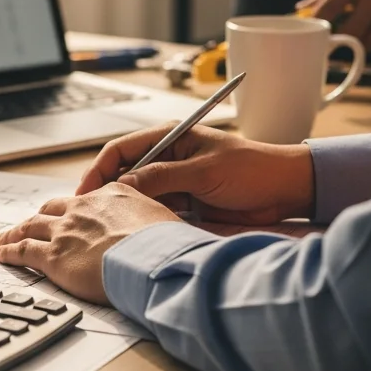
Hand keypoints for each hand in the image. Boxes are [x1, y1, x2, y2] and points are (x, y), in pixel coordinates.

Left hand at [0, 184, 177, 303]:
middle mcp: (84, 209)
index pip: (86, 199)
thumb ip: (153, 220)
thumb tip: (163, 230)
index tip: (70, 214)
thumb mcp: (166, 220)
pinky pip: (22, 251)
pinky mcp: (53, 256)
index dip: (74, 209)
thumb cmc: (167, 245)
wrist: (154, 258)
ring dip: (15, 232)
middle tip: (31, 224)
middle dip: (40, 217)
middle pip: (52, 209)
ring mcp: (65, 231)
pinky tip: (2, 254)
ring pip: (31, 227)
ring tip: (5, 238)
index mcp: (112, 196)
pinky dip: (9, 252)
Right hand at [78, 124, 314, 226]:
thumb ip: (163, 177)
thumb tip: (124, 184)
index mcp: (170, 137)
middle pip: (124, 174)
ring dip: (124, 209)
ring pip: (137, 195)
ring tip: (106, 227)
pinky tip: (133, 233)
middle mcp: (168, 158)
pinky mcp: (184, 203)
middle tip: (90, 215)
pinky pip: (154, 211)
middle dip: (105, 193)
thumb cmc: (252, 169)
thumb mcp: (204, 171)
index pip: (121, 150)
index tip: (85, 193)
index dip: (99, 170)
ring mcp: (175, 182)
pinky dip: (143, 220)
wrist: (285, 191)